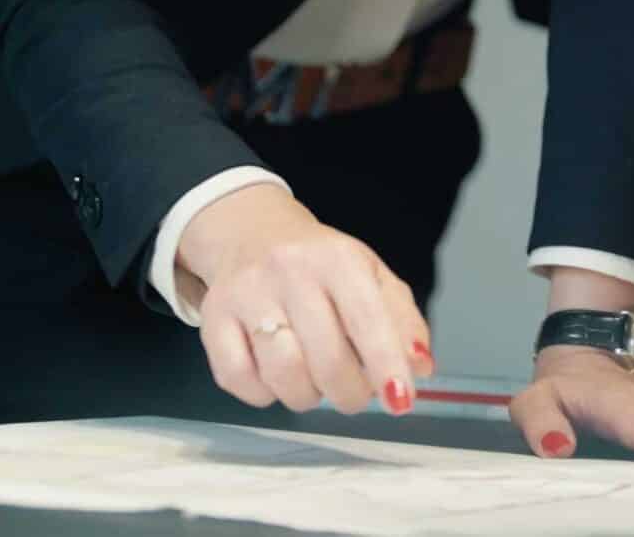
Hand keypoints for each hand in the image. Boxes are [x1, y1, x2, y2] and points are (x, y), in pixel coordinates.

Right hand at [175, 185, 431, 416]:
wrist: (252, 234)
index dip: (387, 364)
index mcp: (338, 258)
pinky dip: (264, 394)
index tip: (402, 400)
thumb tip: (420, 366)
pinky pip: (239, 380)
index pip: (368, 318)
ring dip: (308, 396)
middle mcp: (289, 271)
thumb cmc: (321, 266)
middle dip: (350, 394)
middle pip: (326, 359)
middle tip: (355, 395)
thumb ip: (402, 320)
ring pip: (283, 376)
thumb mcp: (371, 276)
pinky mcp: (213, 319)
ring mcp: (246, 294)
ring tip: (316, 381)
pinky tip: (276, 376)